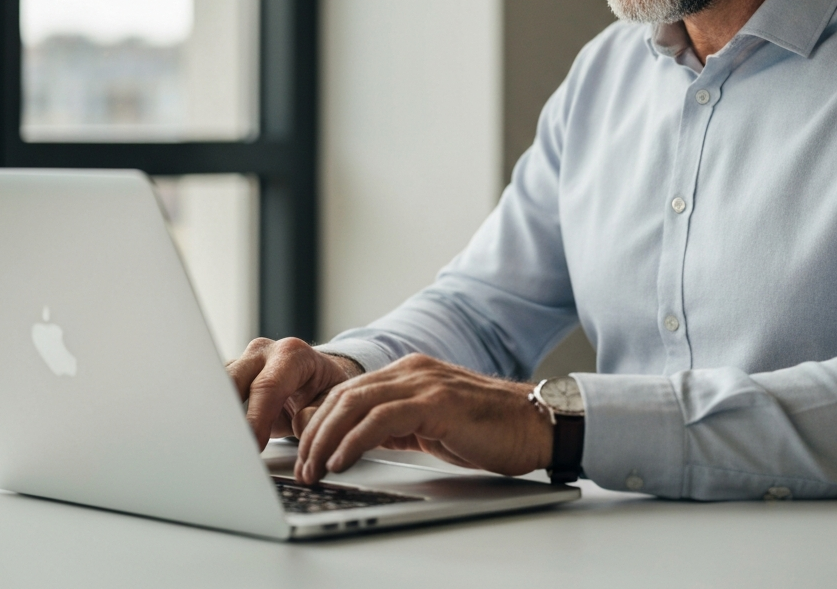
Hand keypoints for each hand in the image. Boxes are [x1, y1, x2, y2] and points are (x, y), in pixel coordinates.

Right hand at [226, 337, 363, 449]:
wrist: (318, 376)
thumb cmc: (324, 389)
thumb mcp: (332, 401)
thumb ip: (317, 414)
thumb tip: (300, 424)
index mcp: (292, 354)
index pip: (267, 386)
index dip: (257, 418)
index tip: (253, 446)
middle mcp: (263, 352)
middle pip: (233, 380)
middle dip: (228, 414)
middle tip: (227, 445)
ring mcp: (243, 362)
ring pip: (218, 386)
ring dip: (216, 414)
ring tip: (218, 442)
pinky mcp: (230, 376)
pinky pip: (215, 394)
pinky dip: (214, 414)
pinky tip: (215, 435)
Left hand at [291, 353, 553, 483]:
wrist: (535, 424)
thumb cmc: (488, 429)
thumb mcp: (430, 424)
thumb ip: (395, 424)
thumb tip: (354, 442)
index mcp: (410, 371)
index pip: (348, 390)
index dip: (320, 420)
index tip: (304, 451)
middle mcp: (413, 370)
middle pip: (344, 395)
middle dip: (315, 432)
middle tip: (302, 466)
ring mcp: (425, 383)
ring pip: (356, 403)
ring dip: (327, 438)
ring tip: (315, 468)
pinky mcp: (438, 403)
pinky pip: (382, 418)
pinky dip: (355, 440)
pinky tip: (343, 460)